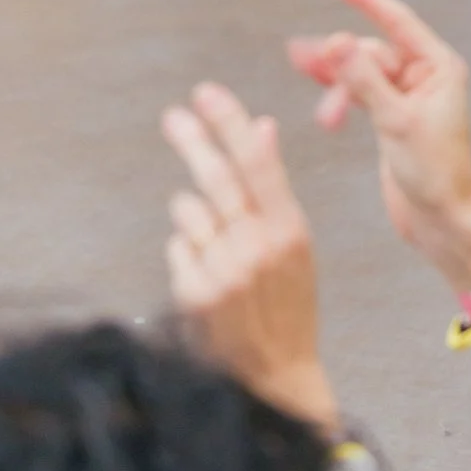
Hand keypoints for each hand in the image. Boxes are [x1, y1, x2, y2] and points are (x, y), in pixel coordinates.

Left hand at [162, 82, 337, 429]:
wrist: (279, 377)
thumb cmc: (288, 306)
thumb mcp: (295, 245)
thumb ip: (273, 190)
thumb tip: (263, 126)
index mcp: (290, 229)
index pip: (258, 161)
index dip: (230, 123)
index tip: (208, 93)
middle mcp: (257, 246)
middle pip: (216, 176)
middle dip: (192, 140)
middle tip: (174, 117)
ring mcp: (224, 270)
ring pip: (190, 211)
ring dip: (193, 213)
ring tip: (213, 240)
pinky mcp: (195, 293)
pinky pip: (177, 247)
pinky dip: (186, 252)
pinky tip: (206, 272)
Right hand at [289, 0, 470, 287]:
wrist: (441, 221)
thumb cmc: (434, 173)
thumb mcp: (396, 123)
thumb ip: (364, 81)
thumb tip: (337, 41)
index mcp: (439, 67)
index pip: (396, 20)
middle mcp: (425, 75)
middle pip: (371, 51)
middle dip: (339, 62)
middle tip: (297, 58)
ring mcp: (407, 96)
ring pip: (361, 74)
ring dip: (336, 87)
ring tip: (317, 110)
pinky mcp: (392, 117)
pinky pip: (360, 93)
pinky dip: (340, 98)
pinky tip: (324, 111)